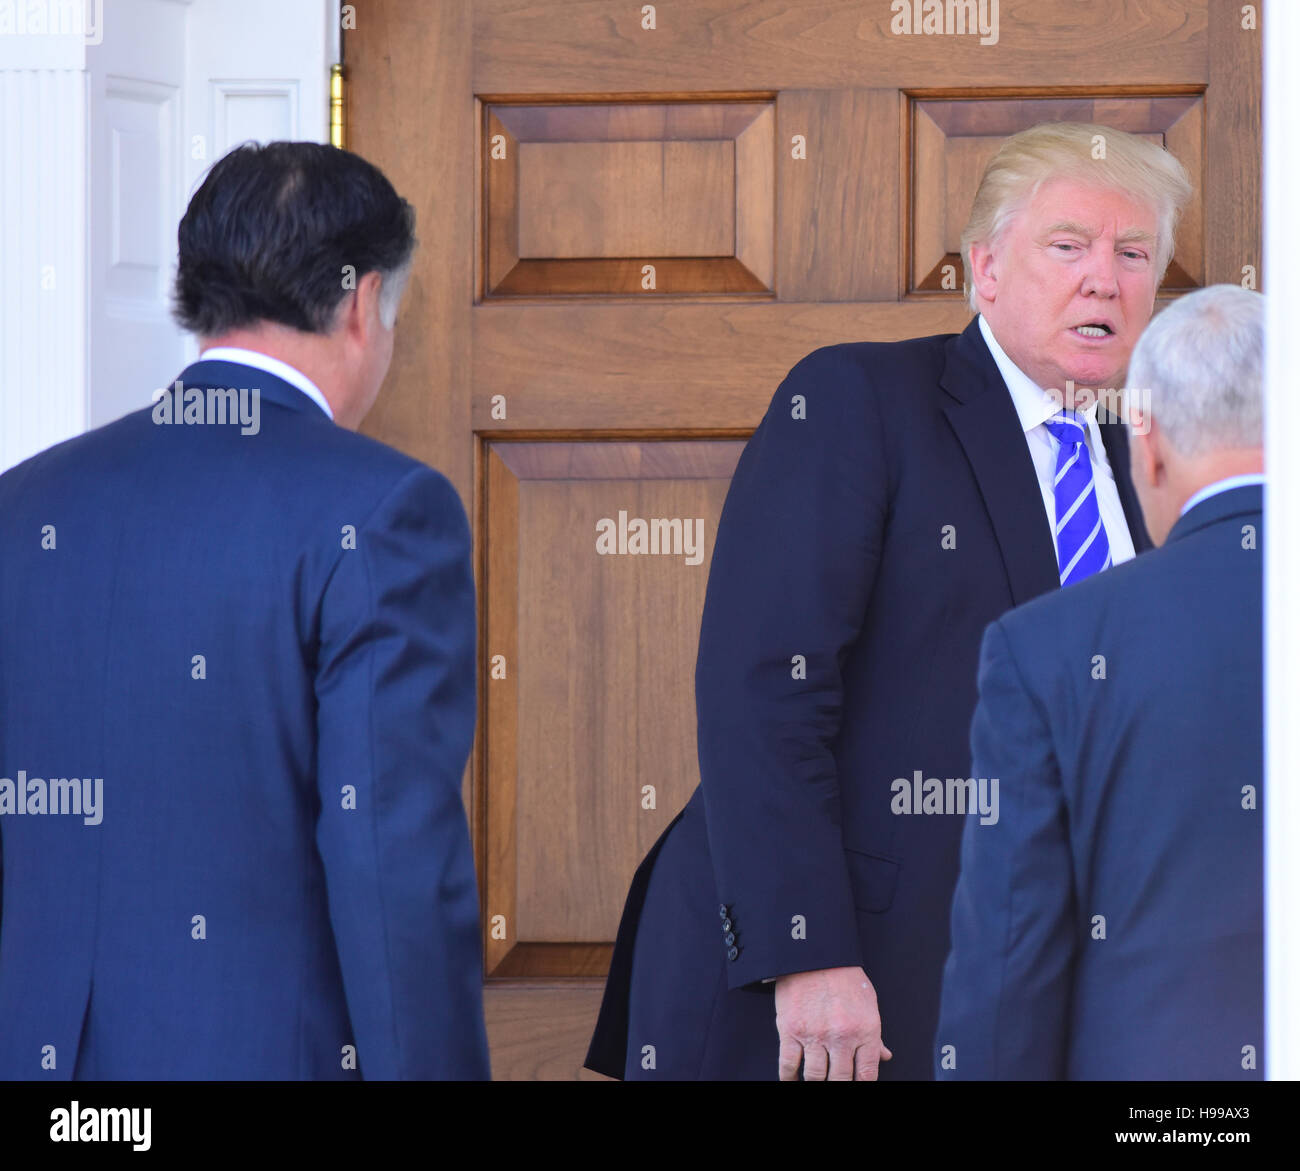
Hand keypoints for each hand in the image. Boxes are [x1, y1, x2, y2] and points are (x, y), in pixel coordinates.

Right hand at [774, 966, 892, 1079]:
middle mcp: (841, 1036)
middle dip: (838, 1085)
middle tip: (834, 1081)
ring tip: (816, 1080)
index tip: (855, 1086)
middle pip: (840, 1080)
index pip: (867, 1075)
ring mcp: (815, 1034)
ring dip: (816, 1082)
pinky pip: (788, 1064)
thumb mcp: (868, 1004)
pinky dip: (789, 1078)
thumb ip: (874, 1035)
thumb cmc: (844, 977)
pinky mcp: (790, 1030)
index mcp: (865, 1031)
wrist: (814, 953)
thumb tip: (884, 1056)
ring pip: (815, 1077)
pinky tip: (792, 1079)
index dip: (861, 1086)